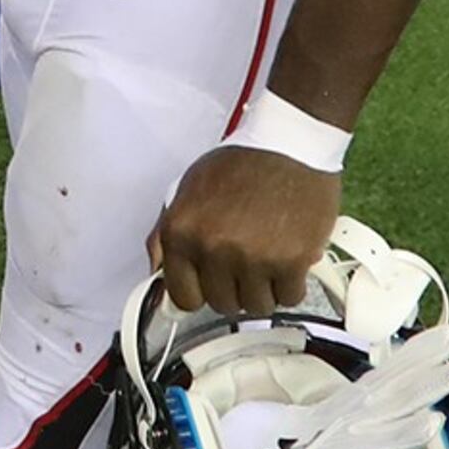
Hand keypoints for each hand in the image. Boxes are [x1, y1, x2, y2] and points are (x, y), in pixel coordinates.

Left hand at [149, 145, 342, 315]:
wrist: (290, 143)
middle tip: (245, 260)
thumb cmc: (243, 163)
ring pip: (256, 306)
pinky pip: (289, 298)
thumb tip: (157, 270)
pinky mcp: (291, 261)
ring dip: (263, 288)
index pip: (183, 296)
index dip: (199, 292)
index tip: (209, 286)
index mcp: (182, 231)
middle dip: (233, 287)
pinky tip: (289, 258)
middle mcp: (213, 248)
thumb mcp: (189, 188)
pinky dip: (291, 284)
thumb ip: (166, 234)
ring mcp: (253, 258)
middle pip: (221, 304)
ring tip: (268, 257)